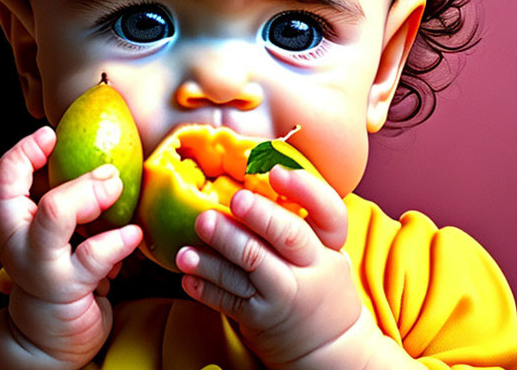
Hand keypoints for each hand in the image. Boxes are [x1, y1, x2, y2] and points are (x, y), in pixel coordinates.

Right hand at [0, 126, 142, 369]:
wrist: (50, 337)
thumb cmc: (60, 269)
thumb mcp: (53, 232)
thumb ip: (64, 196)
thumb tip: (102, 150)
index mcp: (10, 221)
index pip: (1, 177)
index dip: (23, 151)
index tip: (52, 134)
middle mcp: (15, 241)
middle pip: (15, 188)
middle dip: (53, 164)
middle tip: (106, 169)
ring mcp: (37, 265)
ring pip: (54, 214)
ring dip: (90, 194)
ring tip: (117, 189)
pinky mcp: (65, 288)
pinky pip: (94, 254)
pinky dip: (119, 240)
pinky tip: (133, 235)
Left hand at [175, 165, 372, 368]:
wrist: (327, 345)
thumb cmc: (314, 280)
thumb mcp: (321, 251)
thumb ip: (293, 220)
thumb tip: (244, 178)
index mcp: (328, 245)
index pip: (329, 212)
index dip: (304, 189)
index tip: (275, 172)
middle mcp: (311, 269)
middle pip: (288, 237)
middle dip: (260, 216)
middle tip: (235, 199)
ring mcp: (285, 295)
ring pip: (250, 267)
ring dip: (217, 252)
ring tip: (190, 243)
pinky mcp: (260, 318)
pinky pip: (229, 299)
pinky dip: (205, 286)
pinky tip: (187, 274)